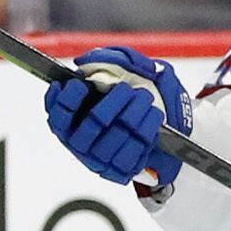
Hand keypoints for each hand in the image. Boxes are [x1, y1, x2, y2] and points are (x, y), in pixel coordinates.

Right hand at [42, 44, 189, 188]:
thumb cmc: (143, 100)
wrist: (172, 131)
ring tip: (145, 98)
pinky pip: (134, 149)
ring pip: (116, 135)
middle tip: (127, 89)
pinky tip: (153, 115)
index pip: (58, 115)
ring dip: (135, 111)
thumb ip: (114, 59)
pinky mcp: (121, 170)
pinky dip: (147, 127)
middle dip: (114, 101)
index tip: (81, 84)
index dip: (67, 100)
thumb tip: (86, 62)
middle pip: (93, 122)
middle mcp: (82, 142)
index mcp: (73, 120)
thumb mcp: (133, 71)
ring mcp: (101, 159)